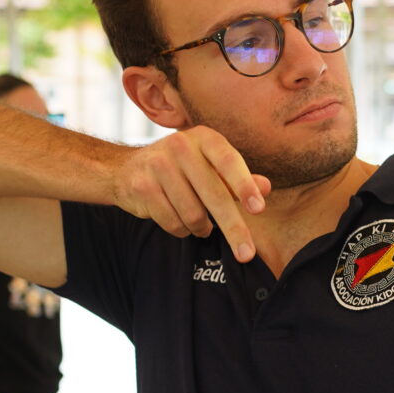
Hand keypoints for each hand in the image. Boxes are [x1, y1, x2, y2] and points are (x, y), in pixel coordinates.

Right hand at [111, 126, 271, 260]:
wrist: (126, 169)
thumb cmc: (181, 169)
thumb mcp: (211, 166)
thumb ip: (238, 178)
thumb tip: (266, 187)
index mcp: (204, 138)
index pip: (229, 162)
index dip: (245, 185)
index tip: (258, 209)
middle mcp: (180, 146)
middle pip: (214, 195)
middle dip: (233, 228)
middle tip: (247, 254)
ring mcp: (158, 165)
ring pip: (193, 214)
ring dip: (202, 228)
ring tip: (201, 224)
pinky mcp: (142, 187)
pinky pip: (173, 222)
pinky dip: (182, 230)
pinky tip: (181, 221)